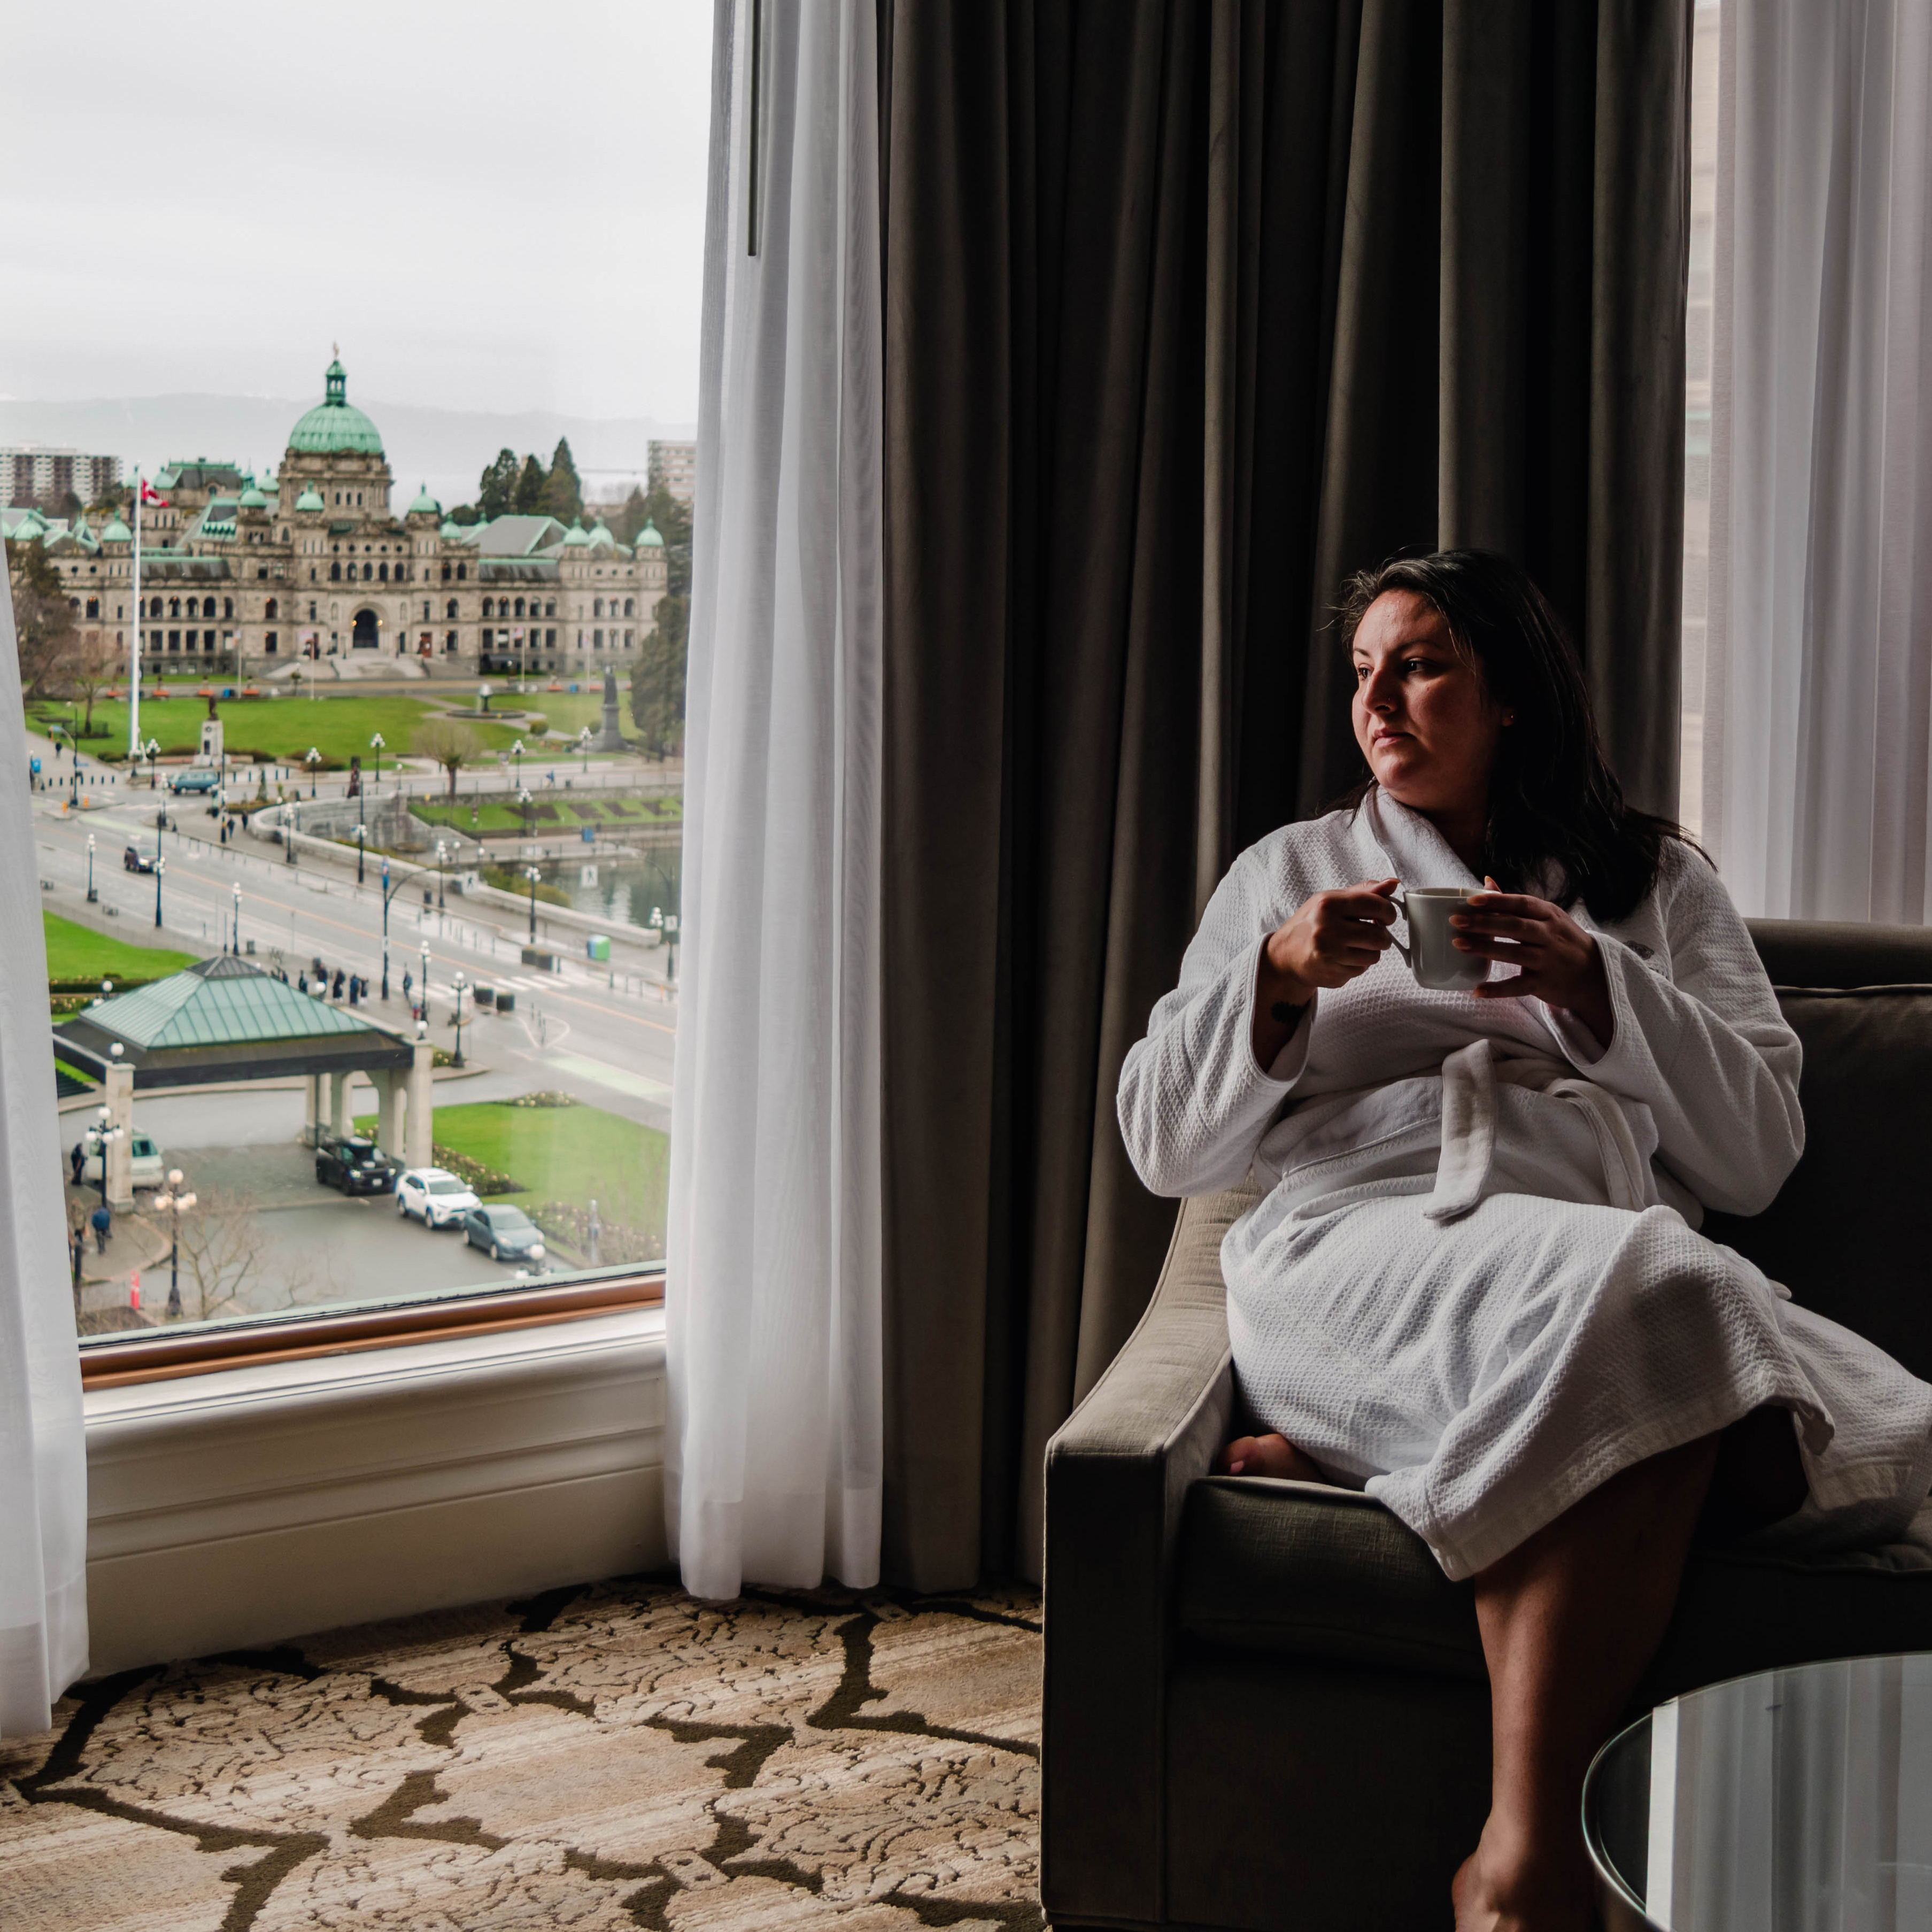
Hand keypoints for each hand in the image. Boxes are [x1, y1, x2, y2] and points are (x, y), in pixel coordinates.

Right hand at [1251, 877, 1398, 1065]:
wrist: (1285, 955)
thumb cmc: (1310, 923)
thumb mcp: (1331, 900)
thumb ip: (1363, 892)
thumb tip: (1393, 883)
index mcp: (1328, 904)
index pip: (1376, 905)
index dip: (1388, 912)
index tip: (1385, 916)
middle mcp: (1327, 928)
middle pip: (1379, 936)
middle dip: (1382, 936)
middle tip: (1373, 933)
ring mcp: (1329, 953)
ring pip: (1374, 956)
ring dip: (1370, 952)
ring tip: (1355, 946)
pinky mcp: (1332, 973)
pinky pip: (1362, 969)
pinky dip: (1358, 964)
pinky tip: (1344, 957)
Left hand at [1452, 876, 1614, 1045]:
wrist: (1595, 975)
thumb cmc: (1564, 941)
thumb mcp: (1548, 917)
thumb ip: (1516, 903)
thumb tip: (1487, 881)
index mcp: (1549, 915)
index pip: (1522, 904)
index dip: (1497, 902)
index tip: (1471, 901)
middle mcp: (1550, 936)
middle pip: (1516, 926)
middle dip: (1485, 923)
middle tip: (1456, 922)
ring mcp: (1548, 960)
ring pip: (1515, 953)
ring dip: (1486, 949)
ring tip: (1459, 944)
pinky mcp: (1544, 983)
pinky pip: (1518, 986)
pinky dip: (1498, 989)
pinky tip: (1477, 990)